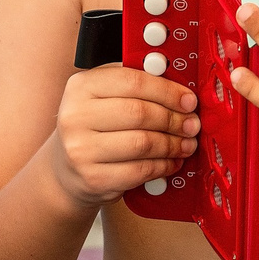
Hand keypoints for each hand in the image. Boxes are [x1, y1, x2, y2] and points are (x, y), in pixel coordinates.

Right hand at [47, 63, 197, 207]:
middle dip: (174, 119)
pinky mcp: (93, 178)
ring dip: (172, 144)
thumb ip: (134, 86)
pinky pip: (140, 170)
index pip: (133, 81)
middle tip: (192, 124)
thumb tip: (180, 90)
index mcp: (81, 86)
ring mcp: (81, 149)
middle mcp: (75, 116)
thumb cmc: (94, 127)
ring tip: (186, 143)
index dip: (167, 91)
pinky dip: (162, 166)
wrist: (66, 168)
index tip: (188, 100)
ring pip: (143, 143)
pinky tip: (171, 162)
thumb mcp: (104, 97)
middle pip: (140, 113)